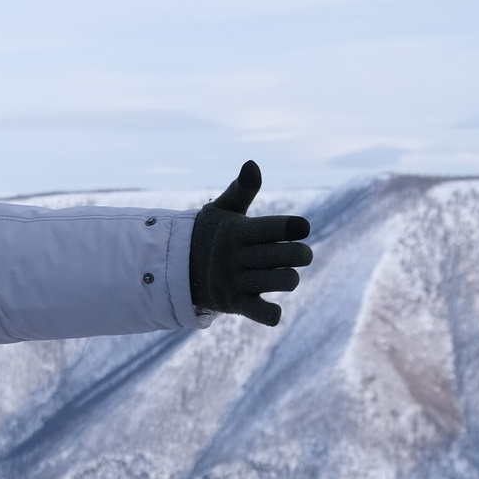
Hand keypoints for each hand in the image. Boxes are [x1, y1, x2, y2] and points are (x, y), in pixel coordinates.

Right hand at [188, 162, 312, 326]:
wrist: (176, 269)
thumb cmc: (210, 235)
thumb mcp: (222, 210)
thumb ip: (242, 189)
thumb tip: (252, 164)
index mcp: (238, 231)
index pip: (276, 228)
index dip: (295, 227)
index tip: (301, 228)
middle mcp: (237, 257)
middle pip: (287, 256)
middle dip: (301, 254)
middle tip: (300, 254)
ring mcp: (235, 282)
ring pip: (283, 281)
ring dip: (290, 279)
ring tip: (285, 276)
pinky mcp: (235, 304)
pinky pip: (262, 313)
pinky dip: (272, 314)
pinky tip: (272, 307)